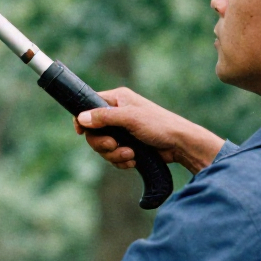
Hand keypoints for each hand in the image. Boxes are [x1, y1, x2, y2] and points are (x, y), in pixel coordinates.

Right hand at [73, 87, 224, 174]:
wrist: (180, 145)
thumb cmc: (159, 125)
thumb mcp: (130, 118)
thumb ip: (104, 117)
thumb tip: (81, 118)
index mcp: (117, 99)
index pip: (89, 105)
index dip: (82, 118)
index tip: (81, 132)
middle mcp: (117, 113)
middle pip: (93, 131)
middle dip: (102, 143)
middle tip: (113, 145)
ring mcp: (122, 131)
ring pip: (103, 146)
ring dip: (114, 154)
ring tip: (130, 155)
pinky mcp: (128, 145)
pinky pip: (113, 155)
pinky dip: (121, 160)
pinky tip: (133, 161)